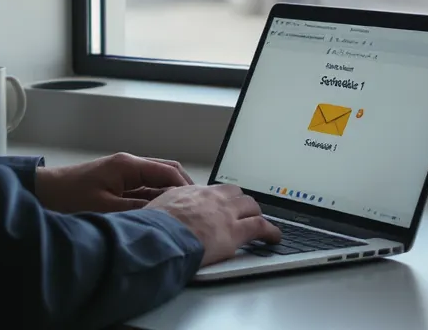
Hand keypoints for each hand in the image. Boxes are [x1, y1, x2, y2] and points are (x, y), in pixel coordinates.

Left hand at [34, 152, 194, 213]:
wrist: (43, 193)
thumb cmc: (67, 197)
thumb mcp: (106, 208)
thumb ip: (136, 210)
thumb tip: (163, 215)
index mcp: (128, 165)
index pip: (169, 172)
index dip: (186, 188)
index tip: (198, 203)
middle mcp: (128, 165)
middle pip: (166, 173)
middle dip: (183, 189)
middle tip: (196, 208)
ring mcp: (123, 174)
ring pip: (156, 182)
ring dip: (169, 195)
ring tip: (182, 214)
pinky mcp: (116, 183)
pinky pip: (143, 189)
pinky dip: (155, 200)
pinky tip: (160, 214)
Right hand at [145, 184, 281, 266]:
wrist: (158, 237)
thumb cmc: (152, 228)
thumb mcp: (156, 208)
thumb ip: (165, 208)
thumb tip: (159, 213)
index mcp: (193, 192)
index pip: (215, 190)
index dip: (223, 198)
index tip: (224, 204)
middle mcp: (213, 198)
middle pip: (237, 194)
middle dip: (243, 203)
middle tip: (245, 212)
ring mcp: (226, 214)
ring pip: (251, 206)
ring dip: (256, 214)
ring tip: (261, 223)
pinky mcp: (235, 232)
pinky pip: (261, 227)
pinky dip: (271, 232)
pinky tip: (274, 238)